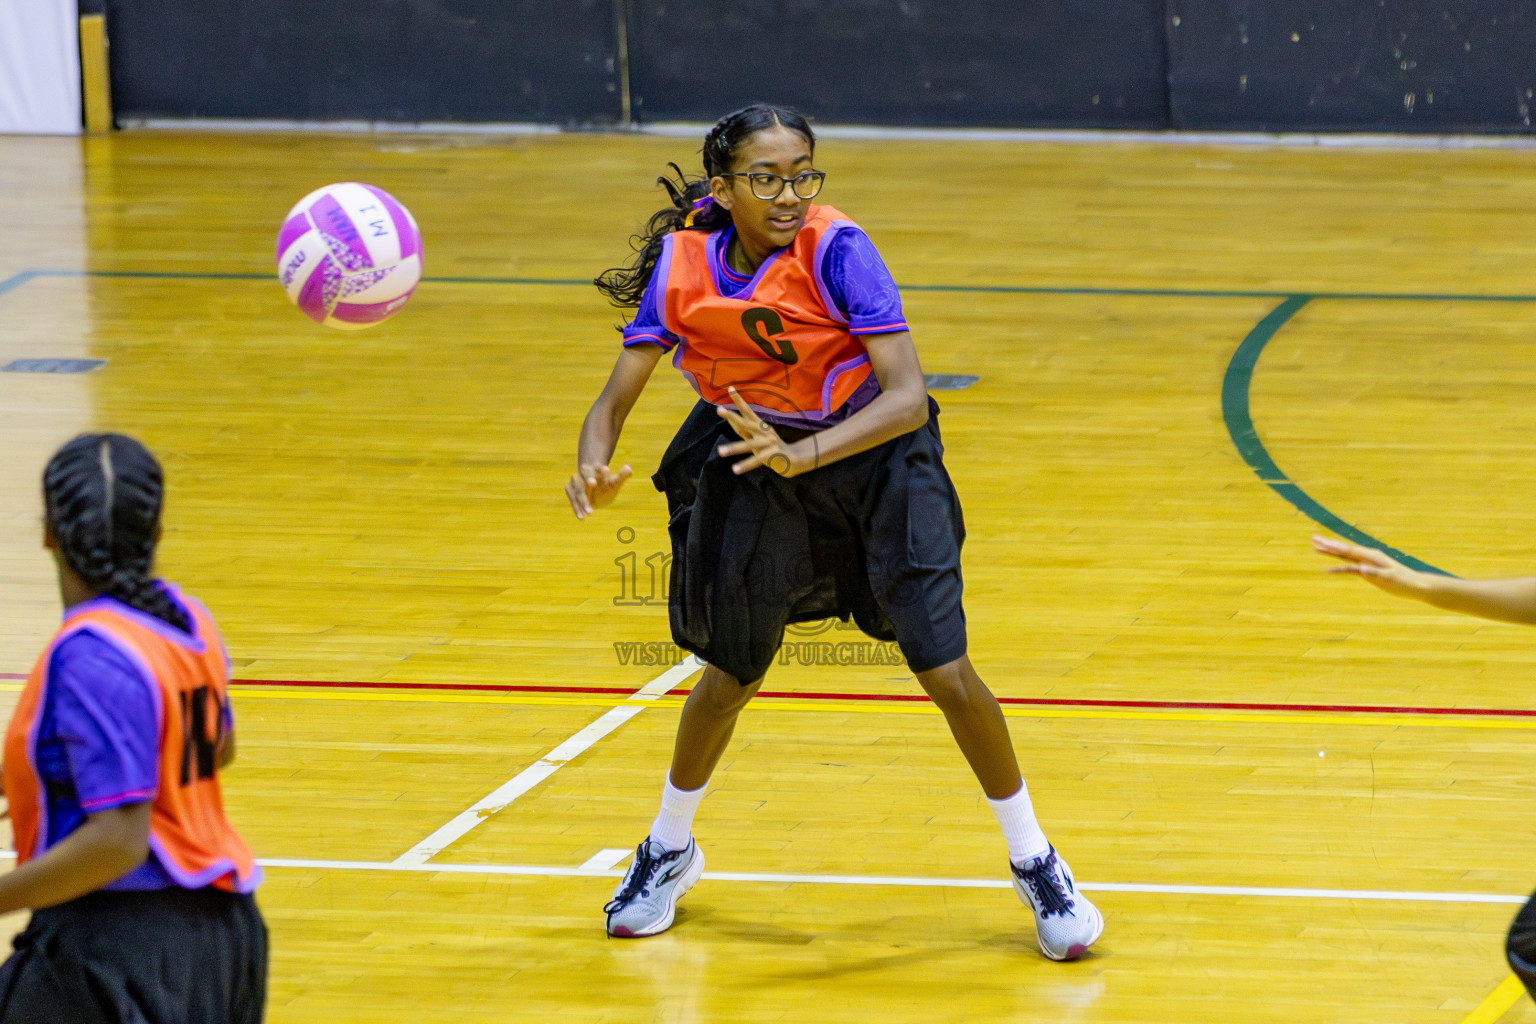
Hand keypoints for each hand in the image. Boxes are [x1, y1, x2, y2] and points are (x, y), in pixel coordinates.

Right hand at [566, 463, 631, 519]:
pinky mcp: (570, 489)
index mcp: (596, 469)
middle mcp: (584, 472)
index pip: (598, 467)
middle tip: (593, 482)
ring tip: (590, 512)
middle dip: (588, 479)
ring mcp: (576, 481)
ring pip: (578, 490)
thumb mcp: (615, 483)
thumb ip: (622, 476)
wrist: (594, 491)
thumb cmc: (606, 485)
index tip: (607, 470)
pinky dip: (576, 508)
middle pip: (585, 475)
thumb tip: (628, 468)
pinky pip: (572, 499)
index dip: (601, 469)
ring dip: (583, 501)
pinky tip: (581, 517)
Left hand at [716, 387, 811, 476]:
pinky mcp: (771, 455)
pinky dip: (745, 465)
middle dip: (732, 417)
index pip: (747, 411)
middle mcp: (764, 431)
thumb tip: (730, 420)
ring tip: (720, 451)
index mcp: (760, 425)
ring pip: (749, 444)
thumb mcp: (757, 437)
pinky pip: (756, 460)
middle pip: (746, 423)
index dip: (739, 400)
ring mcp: (768, 443)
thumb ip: (744, 431)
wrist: (793, 459)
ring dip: (734, 448)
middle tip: (719, 410)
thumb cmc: (770, 447)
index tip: (730, 388)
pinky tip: (735, 469)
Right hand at [1311, 535, 1426, 600]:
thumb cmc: (1405, 582)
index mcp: (1372, 556)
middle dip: (1328, 544)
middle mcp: (1368, 556)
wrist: (1416, 586)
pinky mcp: (1367, 571)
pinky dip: (1338, 567)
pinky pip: (1349, 568)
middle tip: (1313, 539)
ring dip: (1331, 552)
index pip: (1349, 550)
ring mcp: (1367, 563)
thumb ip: (1375, 573)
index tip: (1320, 542)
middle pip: (1344, 549)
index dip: (1334, 546)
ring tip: (1316, 548)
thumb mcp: (1390, 578)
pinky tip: (1329, 570)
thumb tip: (1361, 569)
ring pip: (1345, 556)